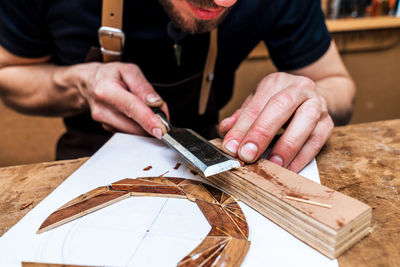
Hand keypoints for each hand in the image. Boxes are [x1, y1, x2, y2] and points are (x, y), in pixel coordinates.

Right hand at [73, 62, 168, 137]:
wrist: (90, 83)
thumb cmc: (112, 75)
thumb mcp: (129, 70)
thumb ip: (144, 87)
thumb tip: (156, 103)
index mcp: (106, 89)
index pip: (131, 107)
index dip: (148, 120)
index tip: (161, 129)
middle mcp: (102, 109)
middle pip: (134, 126)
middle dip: (152, 123)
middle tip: (162, 114)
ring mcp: (103, 122)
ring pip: (133, 132)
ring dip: (146, 126)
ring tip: (147, 110)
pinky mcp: (107, 129)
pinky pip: (129, 133)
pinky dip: (139, 127)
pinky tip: (138, 116)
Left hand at [219, 72, 333, 172]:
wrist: (312, 98)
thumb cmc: (279, 105)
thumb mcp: (258, 104)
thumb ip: (241, 118)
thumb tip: (225, 131)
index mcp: (276, 82)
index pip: (256, 105)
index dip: (242, 127)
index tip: (231, 147)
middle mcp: (299, 89)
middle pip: (281, 106)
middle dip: (262, 132)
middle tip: (248, 155)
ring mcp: (317, 105)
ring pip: (305, 122)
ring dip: (286, 147)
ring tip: (271, 165)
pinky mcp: (328, 123)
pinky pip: (317, 141)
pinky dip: (301, 158)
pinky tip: (288, 168)